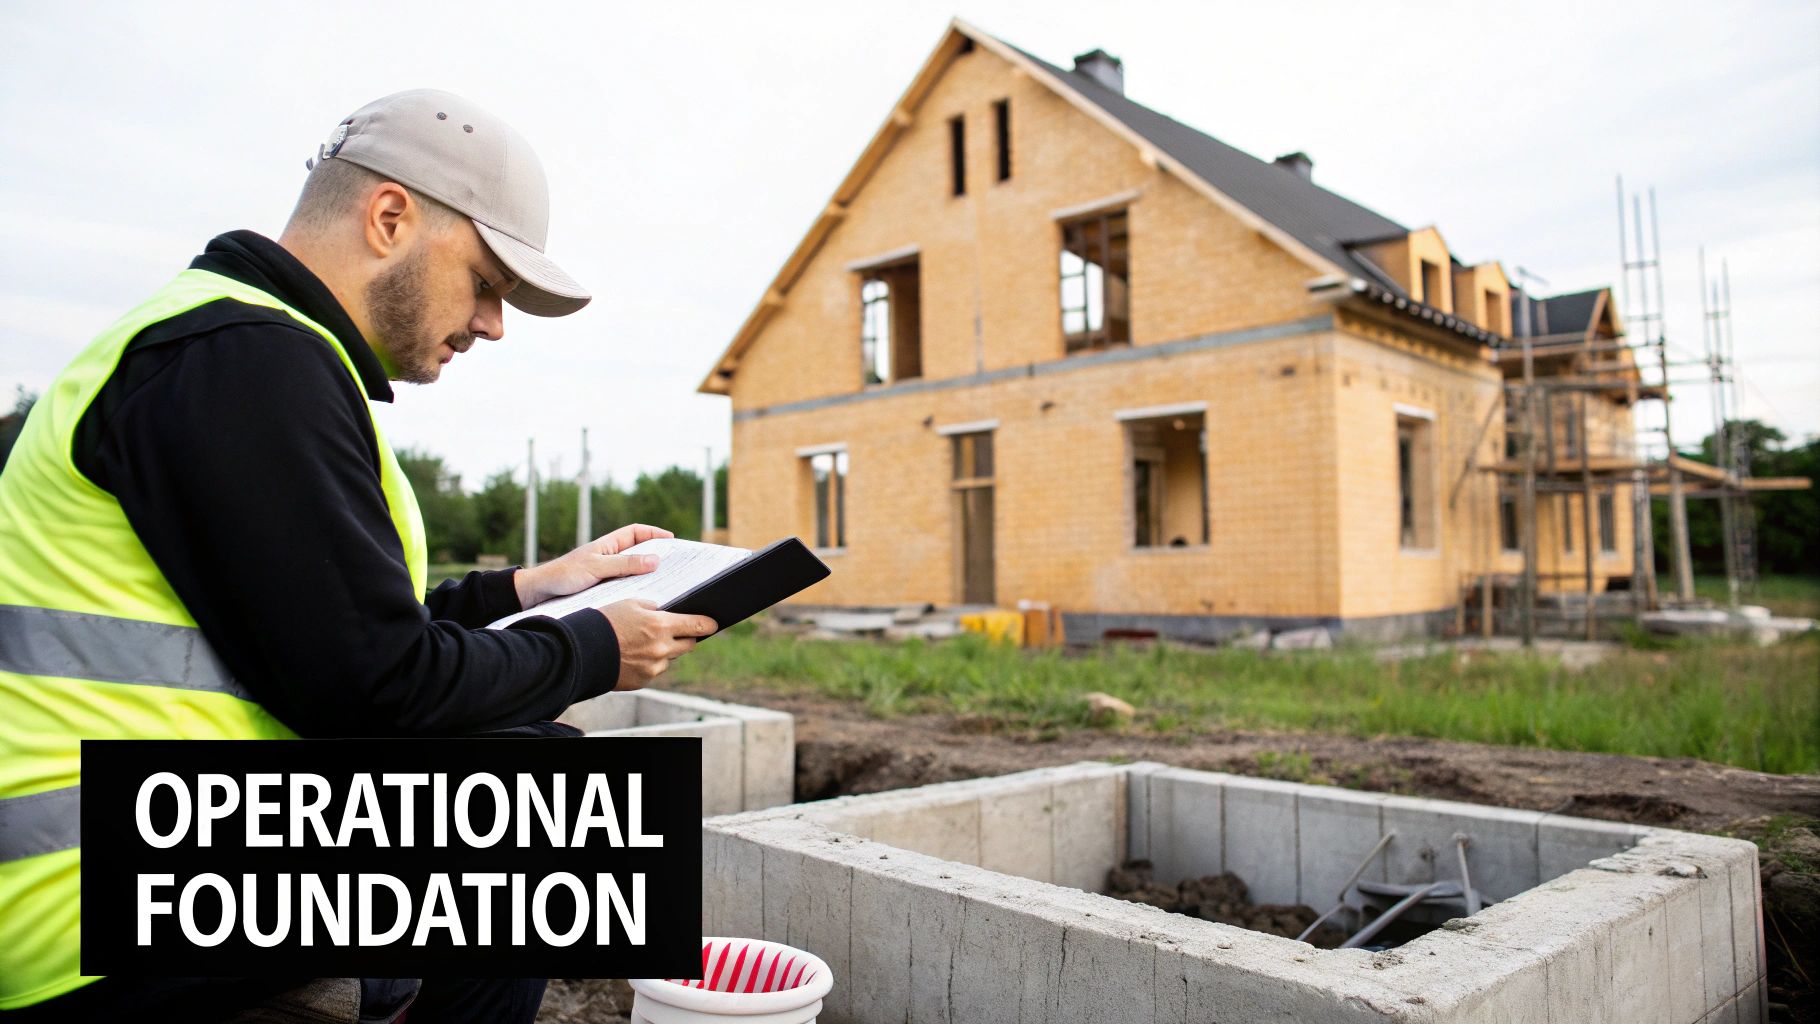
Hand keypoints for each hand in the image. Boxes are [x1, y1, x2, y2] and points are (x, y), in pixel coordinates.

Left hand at [515, 523, 674, 607]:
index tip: (672, 540)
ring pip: (632, 573)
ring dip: (647, 577)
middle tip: (676, 565)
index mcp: (607, 546)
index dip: (654, 533)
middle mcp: (607, 558)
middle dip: (657, 556)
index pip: (635, 533)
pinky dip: (635, 592)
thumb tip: (655, 560)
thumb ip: (624, 564)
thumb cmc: (562, 575)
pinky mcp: (600, 590)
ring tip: (666, 585)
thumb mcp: (596, 568)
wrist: (537, 593)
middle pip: (638, 553)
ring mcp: (604, 574)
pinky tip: (643, 602)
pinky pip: (623, 588)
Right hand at [601, 600, 717, 690]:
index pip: (697, 625)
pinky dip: (649, 663)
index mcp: (661, 626)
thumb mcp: (630, 603)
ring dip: (664, 650)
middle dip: (686, 637)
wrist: (582, 650)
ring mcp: (653, 667)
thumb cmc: (605, 622)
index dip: (708, 624)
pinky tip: (632, 655)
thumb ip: (653, 607)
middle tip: (677, 631)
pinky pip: (654, 670)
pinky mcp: (643, 680)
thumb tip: (666, 611)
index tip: (714, 624)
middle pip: (688, 644)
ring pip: (670, 658)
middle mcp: (662, 649)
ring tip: (642, 642)